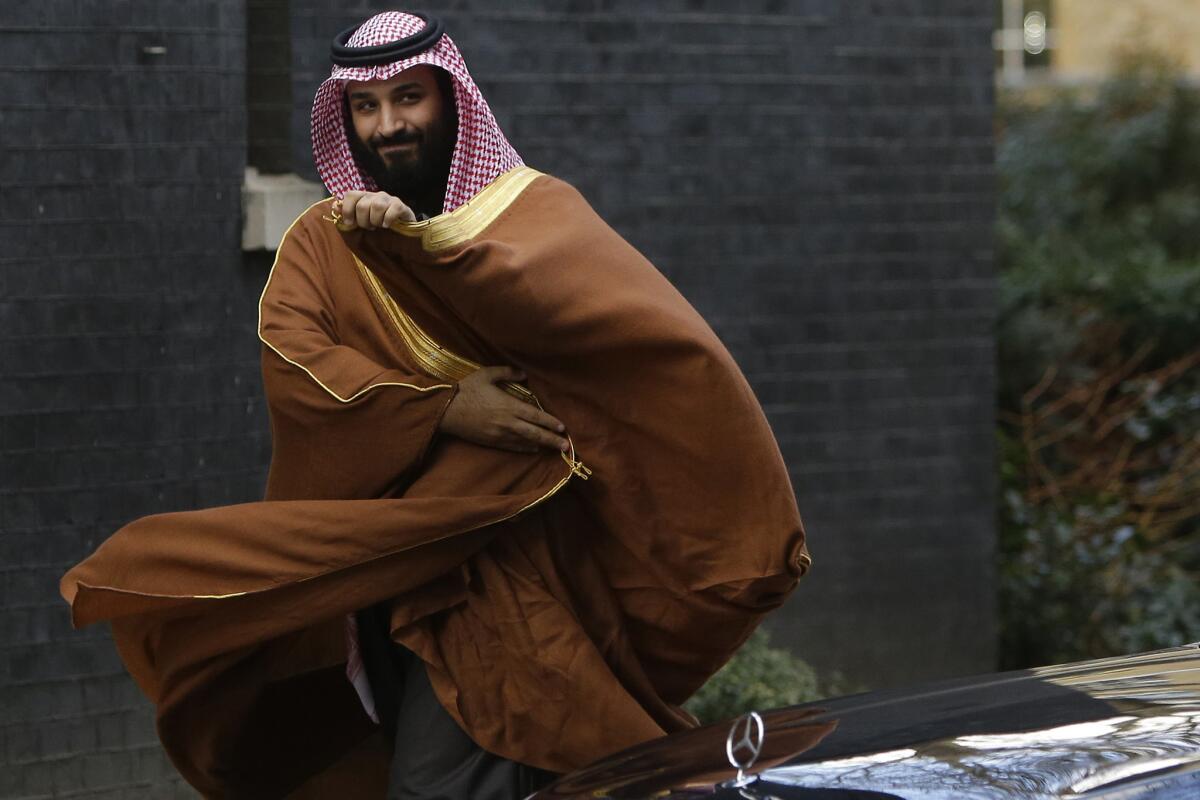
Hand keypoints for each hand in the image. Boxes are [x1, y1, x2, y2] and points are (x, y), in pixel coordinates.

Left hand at [336, 191, 416, 229]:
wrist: (402, 232)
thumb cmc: (378, 227)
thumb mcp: (360, 222)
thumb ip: (347, 214)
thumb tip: (334, 206)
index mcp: (364, 197)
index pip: (351, 195)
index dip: (347, 210)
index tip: (350, 223)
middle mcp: (376, 195)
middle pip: (362, 205)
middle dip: (363, 221)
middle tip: (369, 227)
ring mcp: (389, 199)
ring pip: (377, 206)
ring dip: (375, 221)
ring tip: (378, 227)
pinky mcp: (401, 206)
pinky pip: (393, 209)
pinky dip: (388, 220)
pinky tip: (387, 225)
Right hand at [440, 366, 569, 453]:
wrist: (445, 411)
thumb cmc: (465, 390)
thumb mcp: (486, 375)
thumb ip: (507, 372)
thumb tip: (524, 374)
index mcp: (508, 405)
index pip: (535, 416)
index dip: (550, 422)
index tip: (562, 427)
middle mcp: (507, 422)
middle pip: (535, 433)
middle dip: (552, 440)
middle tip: (566, 446)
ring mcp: (499, 434)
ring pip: (525, 442)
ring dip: (541, 445)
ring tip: (554, 448)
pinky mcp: (491, 441)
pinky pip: (512, 447)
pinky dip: (524, 448)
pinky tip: (533, 449)